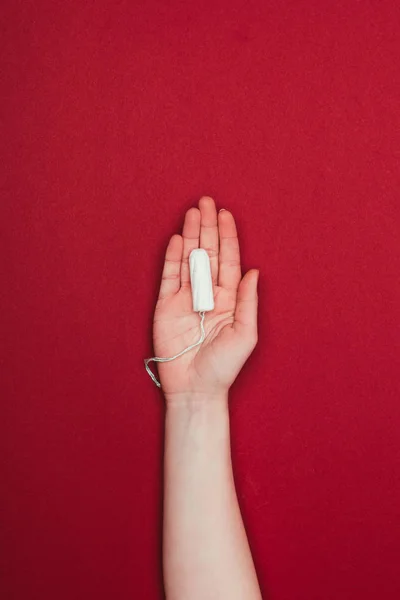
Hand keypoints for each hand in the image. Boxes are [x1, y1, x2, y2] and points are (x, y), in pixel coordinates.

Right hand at [152, 196, 258, 401]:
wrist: (195, 388)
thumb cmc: (224, 366)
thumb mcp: (245, 334)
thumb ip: (248, 301)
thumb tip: (255, 271)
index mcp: (229, 298)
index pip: (229, 260)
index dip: (227, 237)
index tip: (225, 214)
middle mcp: (207, 294)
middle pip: (208, 253)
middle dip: (208, 227)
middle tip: (207, 201)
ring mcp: (185, 298)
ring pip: (189, 260)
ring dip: (190, 236)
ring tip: (192, 212)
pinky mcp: (165, 306)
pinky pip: (169, 277)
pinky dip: (172, 258)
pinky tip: (177, 239)